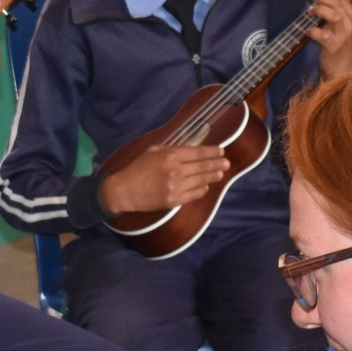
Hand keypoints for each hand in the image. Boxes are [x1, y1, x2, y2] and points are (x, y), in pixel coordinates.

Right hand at [100, 145, 229, 213]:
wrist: (124, 190)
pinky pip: (193, 195)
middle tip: (227, 163)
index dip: (211, 152)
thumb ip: (172, 149)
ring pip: (200, 181)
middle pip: (202, 167)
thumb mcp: (153, 151)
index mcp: (170, 156)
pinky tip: (206, 186)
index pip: (196, 152)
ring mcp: (175, 187)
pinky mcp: (174, 201)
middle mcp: (175, 170)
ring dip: (212, 177)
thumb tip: (191, 150)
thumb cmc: (137, 168)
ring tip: (220, 174)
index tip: (221, 151)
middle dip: (216, 164)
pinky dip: (201, 190)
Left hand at [304, 0, 351, 78]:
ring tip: (309, 12)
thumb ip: (331, 3)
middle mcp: (350, 22)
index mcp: (351, 14)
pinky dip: (313, 31)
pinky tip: (307, 32)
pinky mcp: (334, 46)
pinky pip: (322, 34)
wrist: (341, 70)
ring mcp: (343, 35)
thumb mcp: (336, 22)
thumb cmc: (337, 44)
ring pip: (334, 15)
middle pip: (336, 1)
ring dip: (320, 10)